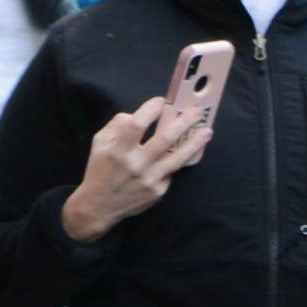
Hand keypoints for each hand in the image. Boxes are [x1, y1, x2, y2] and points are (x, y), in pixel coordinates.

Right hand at [61, 96, 211, 242]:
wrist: (99, 205)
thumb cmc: (100, 169)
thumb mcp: (100, 143)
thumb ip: (118, 126)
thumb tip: (141, 114)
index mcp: (117, 150)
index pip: (136, 125)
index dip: (151, 110)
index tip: (162, 100)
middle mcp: (135, 164)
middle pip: (165, 138)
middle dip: (184, 122)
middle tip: (197, 111)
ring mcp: (149, 179)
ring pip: (178, 158)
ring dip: (195, 142)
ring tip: (207, 131)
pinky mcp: (158, 191)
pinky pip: (172, 171)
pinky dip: (180, 160)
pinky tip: (189, 151)